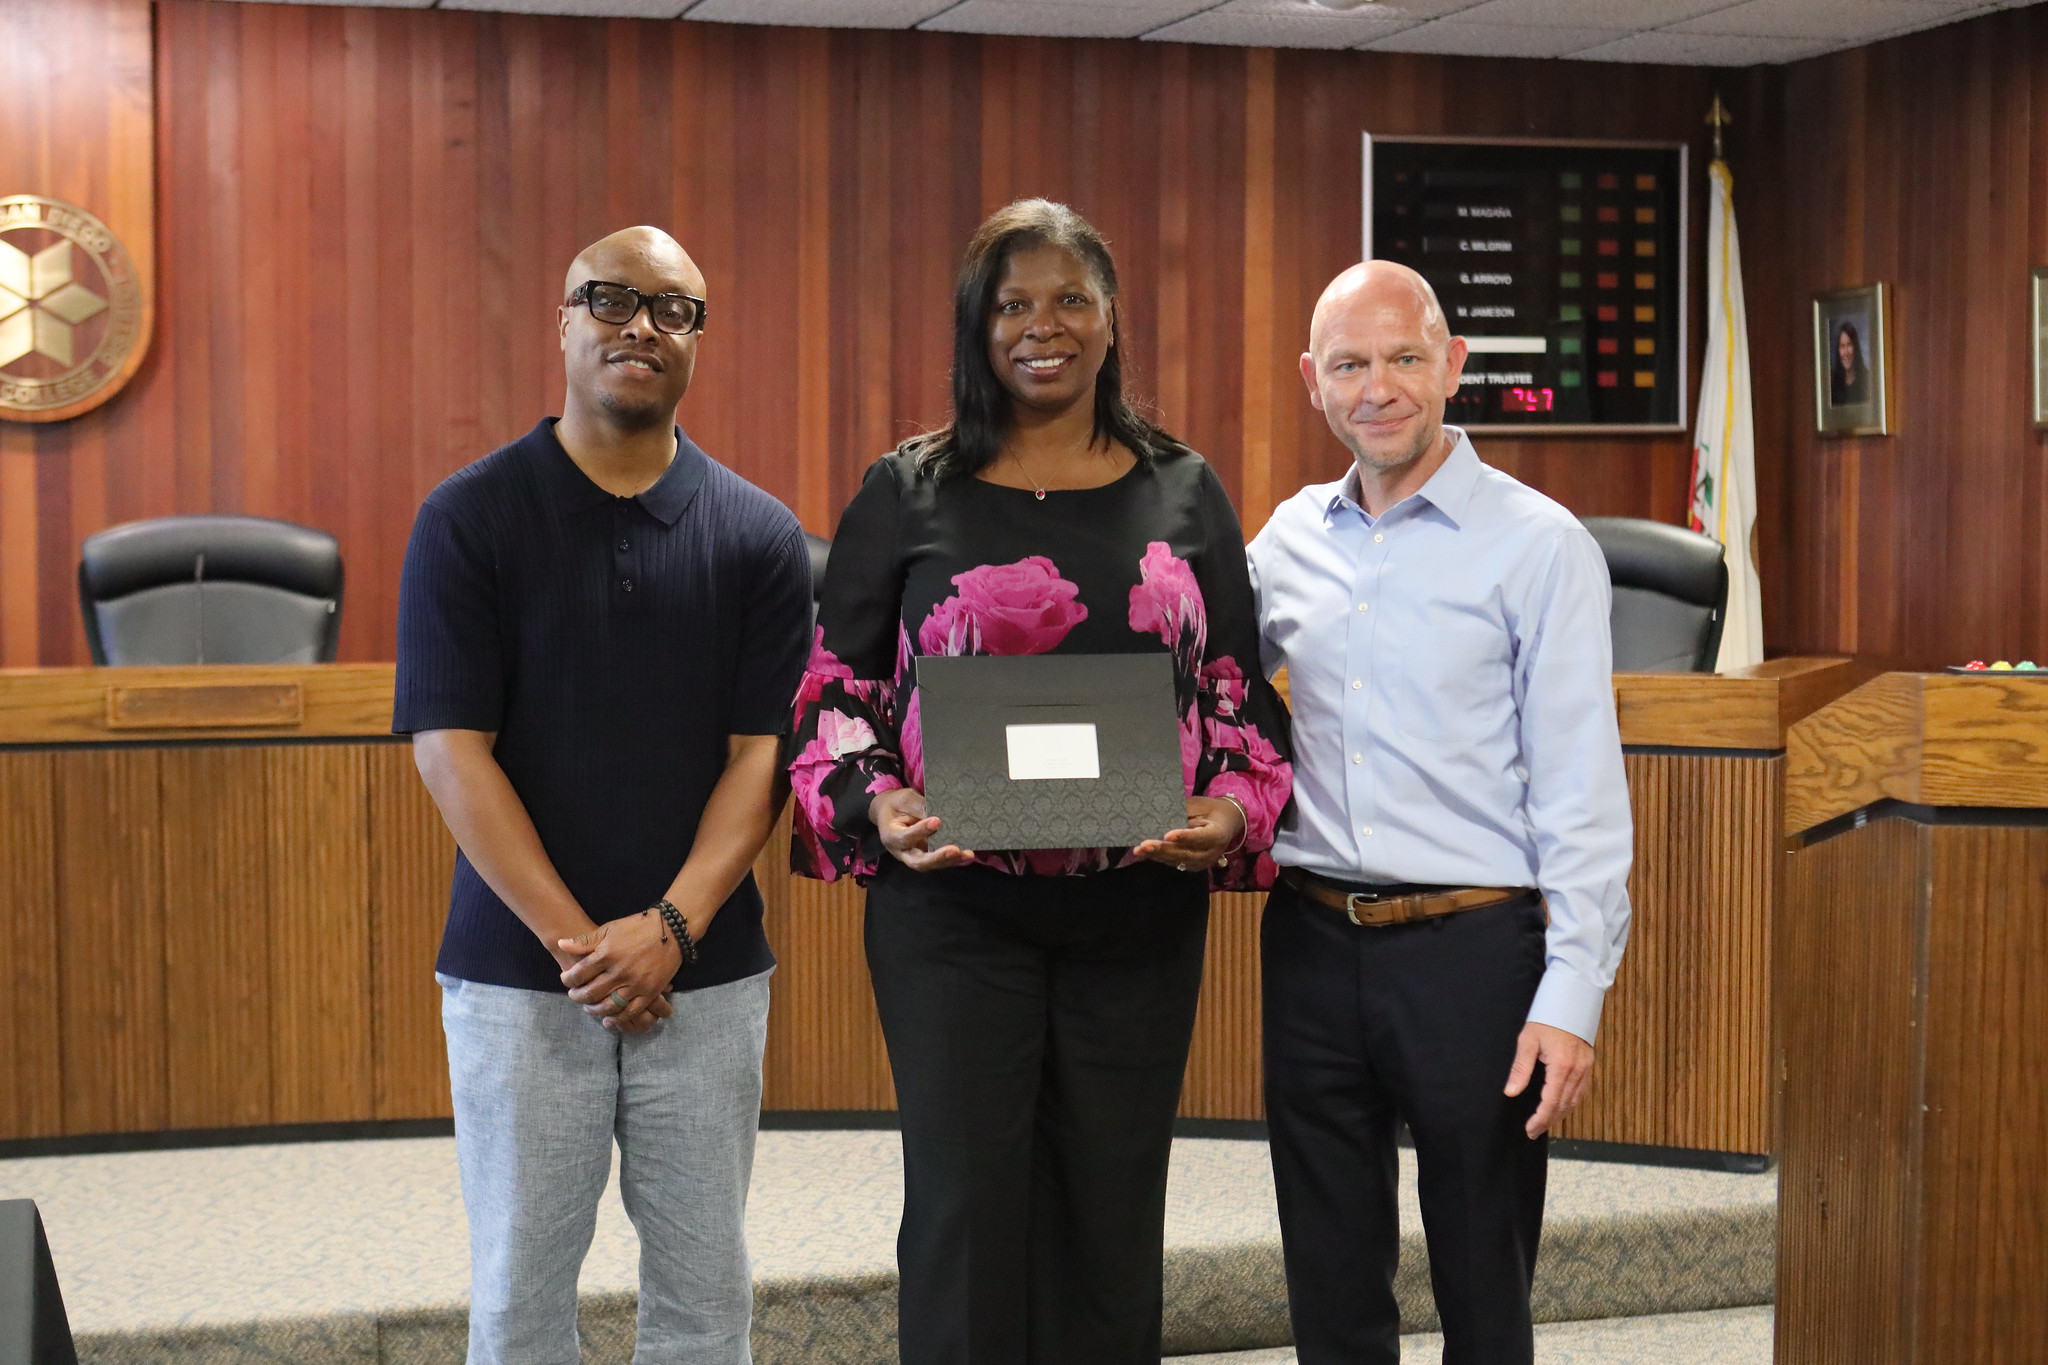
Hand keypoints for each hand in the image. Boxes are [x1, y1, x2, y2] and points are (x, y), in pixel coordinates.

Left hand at [558, 914, 681, 1031]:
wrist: (671, 930)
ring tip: (588, 1007)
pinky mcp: (650, 992)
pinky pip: (631, 1011)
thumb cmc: (637, 927)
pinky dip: (618, 1019)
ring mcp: (636, 984)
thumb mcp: (609, 929)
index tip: (566, 979)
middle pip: (591, 992)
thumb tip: (561, 944)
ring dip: (594, 1010)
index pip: (579, 973)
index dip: (568, 979)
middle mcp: (620, 971)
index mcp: (607, 954)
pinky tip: (608, 1020)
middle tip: (574, 995)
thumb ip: (585, 940)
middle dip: (577, 996)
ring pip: (609, 1005)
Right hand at [870, 788, 975, 871]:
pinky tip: (966, 855)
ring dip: (950, 861)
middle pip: (918, 862)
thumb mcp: (905, 800)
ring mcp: (914, 857)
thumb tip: (939, 816)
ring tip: (967, 854)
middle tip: (955, 850)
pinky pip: (939, 862)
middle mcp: (902, 852)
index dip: (921, 830)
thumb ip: (919, 808)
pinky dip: (953, 860)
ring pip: (931, 865)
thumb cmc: (897, 804)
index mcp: (891, 836)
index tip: (937, 821)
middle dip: (938, 857)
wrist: (892, 812)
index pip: (905, 837)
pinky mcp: (925, 856)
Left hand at [1132, 796, 1244, 873]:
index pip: (1201, 837)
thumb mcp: (1199, 805)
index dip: (1184, 837)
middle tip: (1145, 845)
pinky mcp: (1194, 866)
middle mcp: (1212, 853)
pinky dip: (1159, 858)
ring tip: (1139, 850)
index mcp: (1218, 834)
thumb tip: (1160, 815)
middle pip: (1186, 853)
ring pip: (1178, 861)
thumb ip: (1183, 812)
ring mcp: (1203, 862)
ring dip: (1157, 856)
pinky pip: (1175, 863)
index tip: (1167, 835)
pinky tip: (1145, 853)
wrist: (1226, 823)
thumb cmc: (1211, 810)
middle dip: (1164, 849)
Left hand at [1504, 1021, 1594, 1137]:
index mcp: (1562, 1066)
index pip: (1551, 1102)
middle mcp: (1577, 1070)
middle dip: (1549, 1121)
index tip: (1530, 1129)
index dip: (1541, 1119)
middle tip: (1533, 1131)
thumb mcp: (1527, 1041)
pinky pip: (1581, 1091)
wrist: (1570, 1001)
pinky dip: (1570, 1103)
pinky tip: (1560, 1107)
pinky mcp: (1588, 1065)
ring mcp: (1585, 1068)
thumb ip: (1520, 1068)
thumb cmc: (1546, 1019)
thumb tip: (1511, 1092)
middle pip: (1564, 1105)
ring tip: (1544, 1123)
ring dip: (1560, 1114)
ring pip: (1575, 1101)